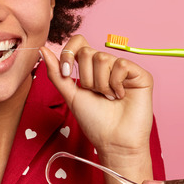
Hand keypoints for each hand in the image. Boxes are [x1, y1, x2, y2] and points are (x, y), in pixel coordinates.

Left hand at [41, 35, 153, 168]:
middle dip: (85, 78)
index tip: (67, 73)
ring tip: (109, 98)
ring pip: (102, 58)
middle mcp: (108, 65)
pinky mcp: (140, 74)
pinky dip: (116, 83)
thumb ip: (56, 73)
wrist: (113, 141)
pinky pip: (121, 64)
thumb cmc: (94, 121)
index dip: (69, 53)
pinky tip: (121, 96)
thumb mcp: (70, 95)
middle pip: (87, 52)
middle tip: (96, 95)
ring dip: (100, 84)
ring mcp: (124, 68)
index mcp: (91, 68)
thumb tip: (43, 49)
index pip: (78, 43)